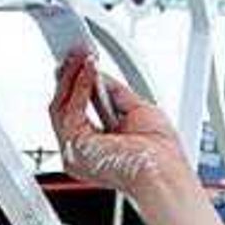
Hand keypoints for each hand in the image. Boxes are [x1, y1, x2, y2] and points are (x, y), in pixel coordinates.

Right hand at [48, 53, 183, 203]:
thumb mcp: (137, 111)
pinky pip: (70, 109)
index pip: (76, 112)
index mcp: (95, 149)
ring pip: (61, 106)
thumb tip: (99, 75)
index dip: (75, 85)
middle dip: (69, 76)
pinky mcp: (74, 146)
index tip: (79, 63)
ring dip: (72, 76)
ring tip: (82, 55)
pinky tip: (89, 70)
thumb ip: (114, 94)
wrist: (164, 173)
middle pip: (63, 107)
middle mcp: (80, 152)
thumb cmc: (160, 156)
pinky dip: (79, 86)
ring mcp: (75, 151)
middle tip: (76, 52)